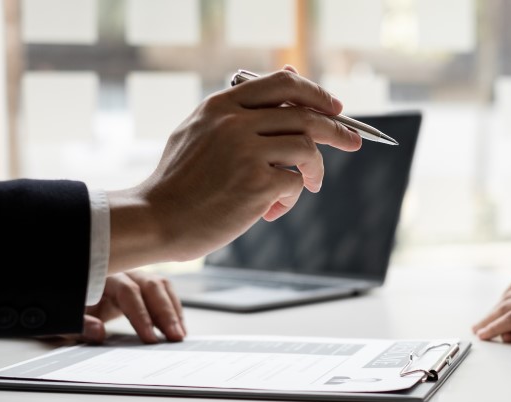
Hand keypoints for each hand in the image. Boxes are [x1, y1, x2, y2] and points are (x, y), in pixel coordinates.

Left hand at [70, 271, 185, 343]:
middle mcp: (123, 273)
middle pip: (152, 286)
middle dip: (166, 313)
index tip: (150, 338)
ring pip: (162, 287)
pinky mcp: (143, 286)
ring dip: (173, 311)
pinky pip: (164, 292)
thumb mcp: (65, 319)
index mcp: (103, 277)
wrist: (68, 296)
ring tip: (180, 334)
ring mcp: (135, 277)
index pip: (128, 292)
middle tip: (175, 336)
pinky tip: (178, 327)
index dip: (141, 315)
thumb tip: (99, 332)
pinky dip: (173, 309)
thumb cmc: (70, 308)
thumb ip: (79, 326)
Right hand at [108, 65, 361, 272]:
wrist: (156, 219)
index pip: (282, 84)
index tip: (334, 107)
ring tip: (310, 185)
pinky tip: (272, 209)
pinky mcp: (257, 184)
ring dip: (315, 169)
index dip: (315, 93)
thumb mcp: (200, 130)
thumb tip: (289, 74)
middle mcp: (236, 122)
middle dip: (338, 129)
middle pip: (306, 115)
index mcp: (221, 105)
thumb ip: (241, 107)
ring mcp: (247, 152)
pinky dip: (292, 196)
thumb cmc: (179, 180)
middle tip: (354, 141)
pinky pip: (296, 182)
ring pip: (307, 148)